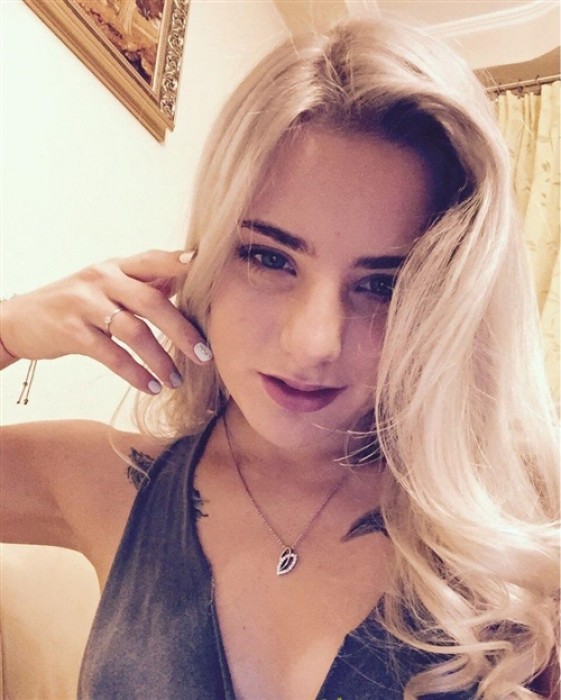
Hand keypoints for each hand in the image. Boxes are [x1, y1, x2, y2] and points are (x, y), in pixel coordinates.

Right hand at [0, 250, 211, 393]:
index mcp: (116, 266)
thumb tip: (187, 278)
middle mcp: (102, 279)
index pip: (153, 260)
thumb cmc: (77, 303)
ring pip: (133, 331)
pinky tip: (150, 387)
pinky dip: (134, 373)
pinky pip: (110, 354)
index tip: (206, 269)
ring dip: (159, 359)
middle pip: (151, 300)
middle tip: (204, 355)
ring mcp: (85, 304)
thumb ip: (143, 282)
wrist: (20, 319)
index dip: (179, 263)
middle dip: (182, 330)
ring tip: (175, 381)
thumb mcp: (106, 285)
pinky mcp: (71, 331)